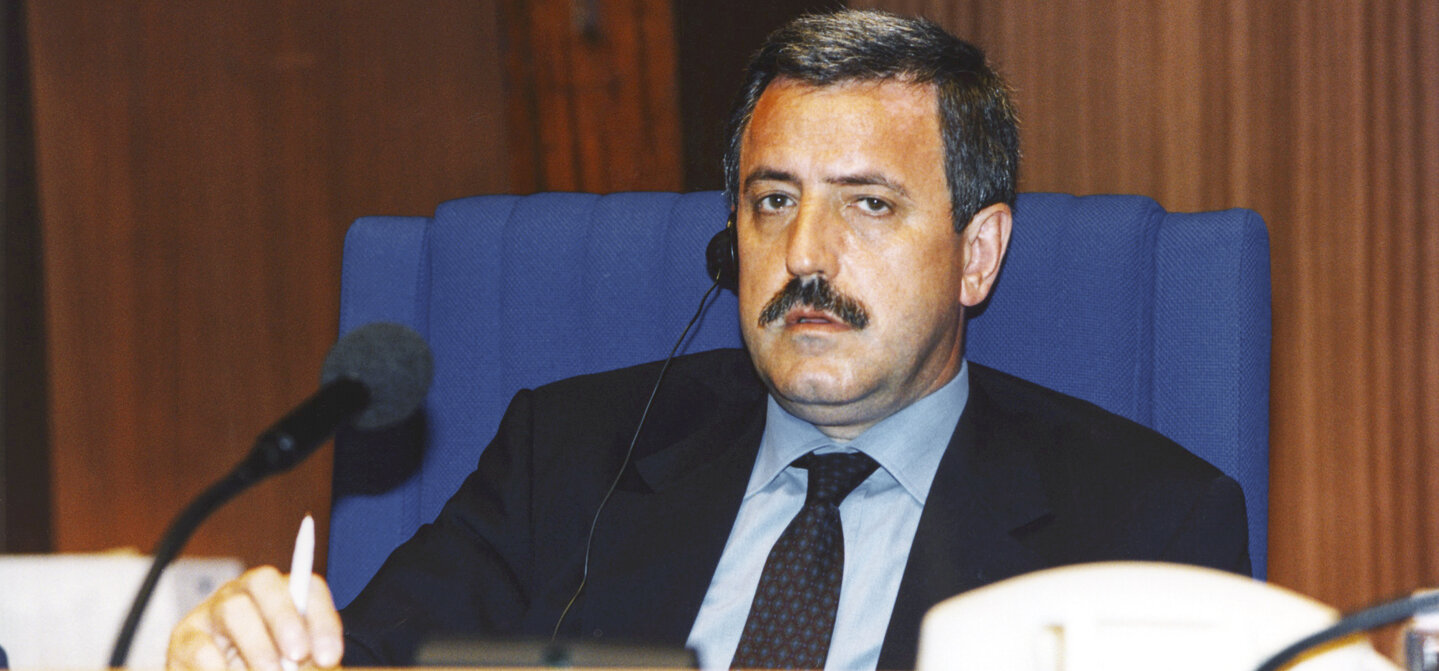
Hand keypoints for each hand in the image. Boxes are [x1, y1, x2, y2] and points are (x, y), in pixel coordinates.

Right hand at [168, 566, 343, 670]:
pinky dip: (219, 668)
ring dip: (256, 646)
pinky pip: (201, 648)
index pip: (308, 588)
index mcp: (283, 596)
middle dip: (285, 619)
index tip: (330, 657)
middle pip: (264, 583)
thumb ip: (305, 664)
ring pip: (234, 609)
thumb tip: (320, 664)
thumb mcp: (294, 667)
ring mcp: (212, 612)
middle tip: (298, 655)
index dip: (322, 620)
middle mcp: (246, 593)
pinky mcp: (185, 639)